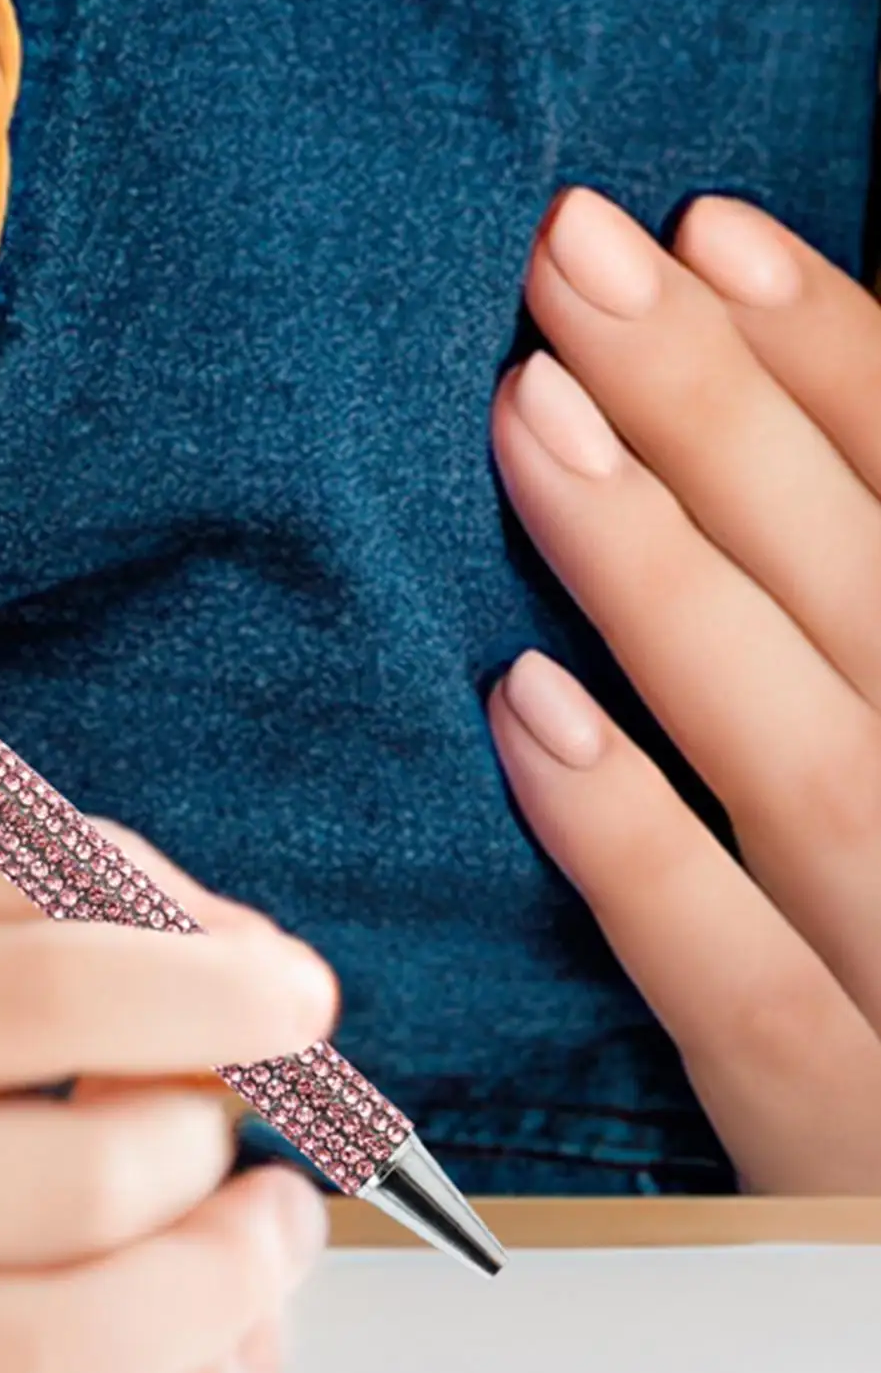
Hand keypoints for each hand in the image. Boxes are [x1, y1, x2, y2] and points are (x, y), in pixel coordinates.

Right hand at [0, 822, 334, 1372]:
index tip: (299, 989)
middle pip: (87, 1183)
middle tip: (235, 1087)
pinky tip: (222, 1323)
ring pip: (81, 1355)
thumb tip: (212, 932)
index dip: (206, 981)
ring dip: (232, 1281)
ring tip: (263, 1213)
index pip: (39, 993)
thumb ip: (18, 884)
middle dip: (216, 1126)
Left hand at [489, 186, 880, 1191]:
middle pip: (869, 587)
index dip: (840, 360)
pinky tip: (526, 707)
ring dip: (663, 574)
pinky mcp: (834, 1132)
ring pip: (803, 751)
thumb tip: (778, 479)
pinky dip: (634, 839)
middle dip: (725, 410)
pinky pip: (731, 972)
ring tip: (536, 413)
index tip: (709, 239)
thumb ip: (859, 634)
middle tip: (577, 262)